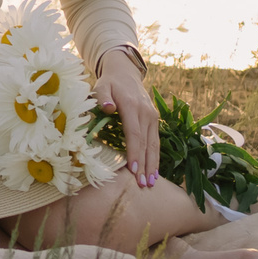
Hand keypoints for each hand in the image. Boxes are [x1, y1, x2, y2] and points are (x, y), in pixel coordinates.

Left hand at [96, 49, 160, 187]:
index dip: (134, 153)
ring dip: (153, 165)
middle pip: (147, 143)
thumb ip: (102, 96)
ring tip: (151, 183)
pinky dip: (155, 157)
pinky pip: (156, 142)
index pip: (134, 134)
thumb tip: (108, 108)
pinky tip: (154, 172)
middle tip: (144, 185)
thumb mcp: (101, 85)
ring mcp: (152, 117)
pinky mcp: (154, 121)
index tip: (133, 170)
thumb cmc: (109, 83)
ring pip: (154, 145)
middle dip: (145, 165)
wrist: (125, 73)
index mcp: (132, 107)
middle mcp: (146, 114)